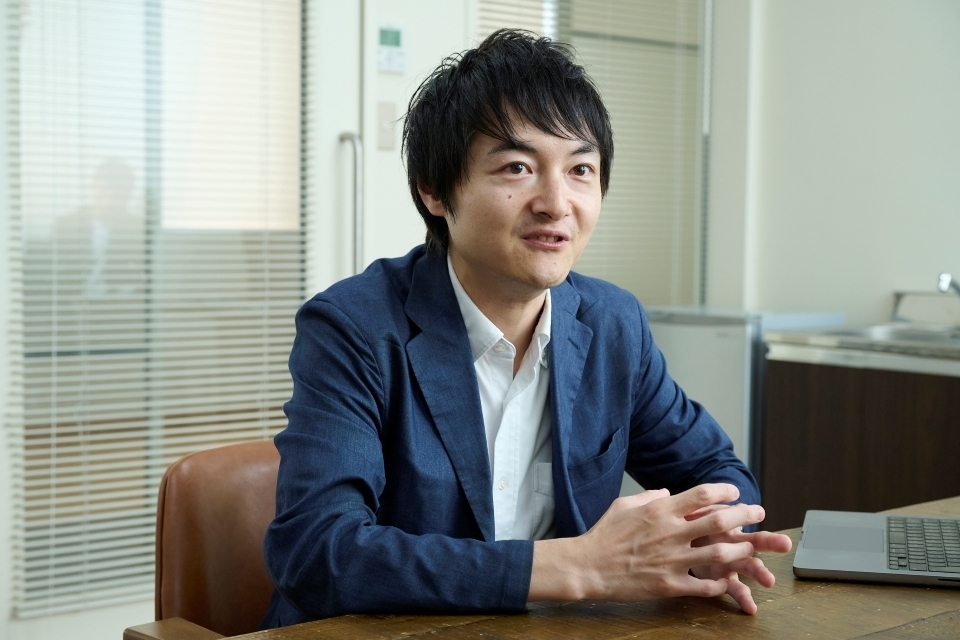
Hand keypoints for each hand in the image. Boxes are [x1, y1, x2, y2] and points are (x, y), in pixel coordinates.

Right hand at [528, 483, 789, 613]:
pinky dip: (720, 583)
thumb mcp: (625, 505)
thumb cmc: (604, 534)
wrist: (587, 566)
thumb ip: (650, 497)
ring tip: (749, 547)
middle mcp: (670, 533)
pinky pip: (704, 585)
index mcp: (660, 511)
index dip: (725, 492)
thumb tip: (668, 494)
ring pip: (719, 553)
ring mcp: (671, 560)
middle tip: (757, 513)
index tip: (735, 493)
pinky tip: (726, 580)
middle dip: (744, 516)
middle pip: (719, 520)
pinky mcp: (669, 584)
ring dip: (740, 549)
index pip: (702, 494)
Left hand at [686, 504, 791, 612]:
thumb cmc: (690, 525)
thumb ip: (688, 503)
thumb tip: (667, 492)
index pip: (735, 516)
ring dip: (759, 571)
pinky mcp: (722, 578)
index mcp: (721, 523)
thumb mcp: (689, 511)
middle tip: (785, 544)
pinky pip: (734, 588)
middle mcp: (730, 542)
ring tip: (770, 580)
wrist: (685, 545)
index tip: (760, 512)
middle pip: (751, 539)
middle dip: (769, 541)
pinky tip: (750, 607)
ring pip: (747, 565)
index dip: (745, 514)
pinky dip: (743, 597)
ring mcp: (729, 561)